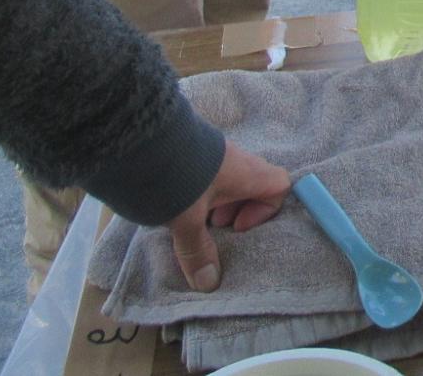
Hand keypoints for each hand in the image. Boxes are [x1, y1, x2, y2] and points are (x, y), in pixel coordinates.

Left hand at [169, 138, 288, 291]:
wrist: (142, 137)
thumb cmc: (178, 178)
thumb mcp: (187, 221)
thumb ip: (197, 251)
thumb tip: (208, 284)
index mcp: (246, 173)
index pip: (279, 185)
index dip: (266, 211)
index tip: (236, 228)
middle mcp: (235, 159)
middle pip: (252, 184)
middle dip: (234, 211)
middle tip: (211, 227)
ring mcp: (213, 153)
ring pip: (226, 180)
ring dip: (214, 202)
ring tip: (189, 219)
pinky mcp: (191, 151)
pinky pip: (206, 174)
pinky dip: (197, 192)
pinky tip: (175, 204)